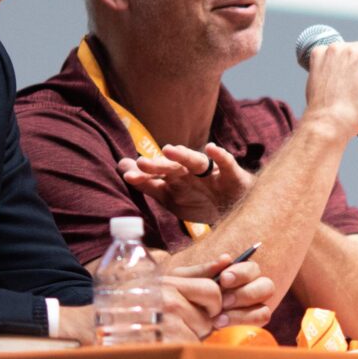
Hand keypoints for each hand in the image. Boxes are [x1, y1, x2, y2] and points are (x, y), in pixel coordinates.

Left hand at [118, 141, 249, 223]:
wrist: (236, 209)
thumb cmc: (201, 201)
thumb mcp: (172, 198)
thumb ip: (148, 184)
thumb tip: (121, 167)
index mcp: (176, 178)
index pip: (156, 174)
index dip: (142, 174)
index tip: (125, 172)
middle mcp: (190, 172)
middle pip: (172, 167)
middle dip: (158, 165)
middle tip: (141, 163)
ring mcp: (211, 172)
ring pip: (195, 162)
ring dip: (183, 155)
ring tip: (169, 150)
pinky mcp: (231, 174)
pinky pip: (226, 163)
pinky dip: (220, 155)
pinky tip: (211, 149)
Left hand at [181, 245, 273, 329]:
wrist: (173, 318)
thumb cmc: (182, 293)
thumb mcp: (186, 279)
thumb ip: (205, 269)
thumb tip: (226, 258)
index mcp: (239, 275)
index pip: (252, 269)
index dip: (241, 273)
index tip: (224, 279)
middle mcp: (251, 290)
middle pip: (266, 286)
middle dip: (245, 293)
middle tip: (224, 301)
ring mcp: (253, 309)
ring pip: (265, 306)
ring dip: (243, 311)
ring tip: (218, 317)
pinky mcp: (250, 324)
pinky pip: (259, 321)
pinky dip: (242, 321)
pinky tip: (220, 324)